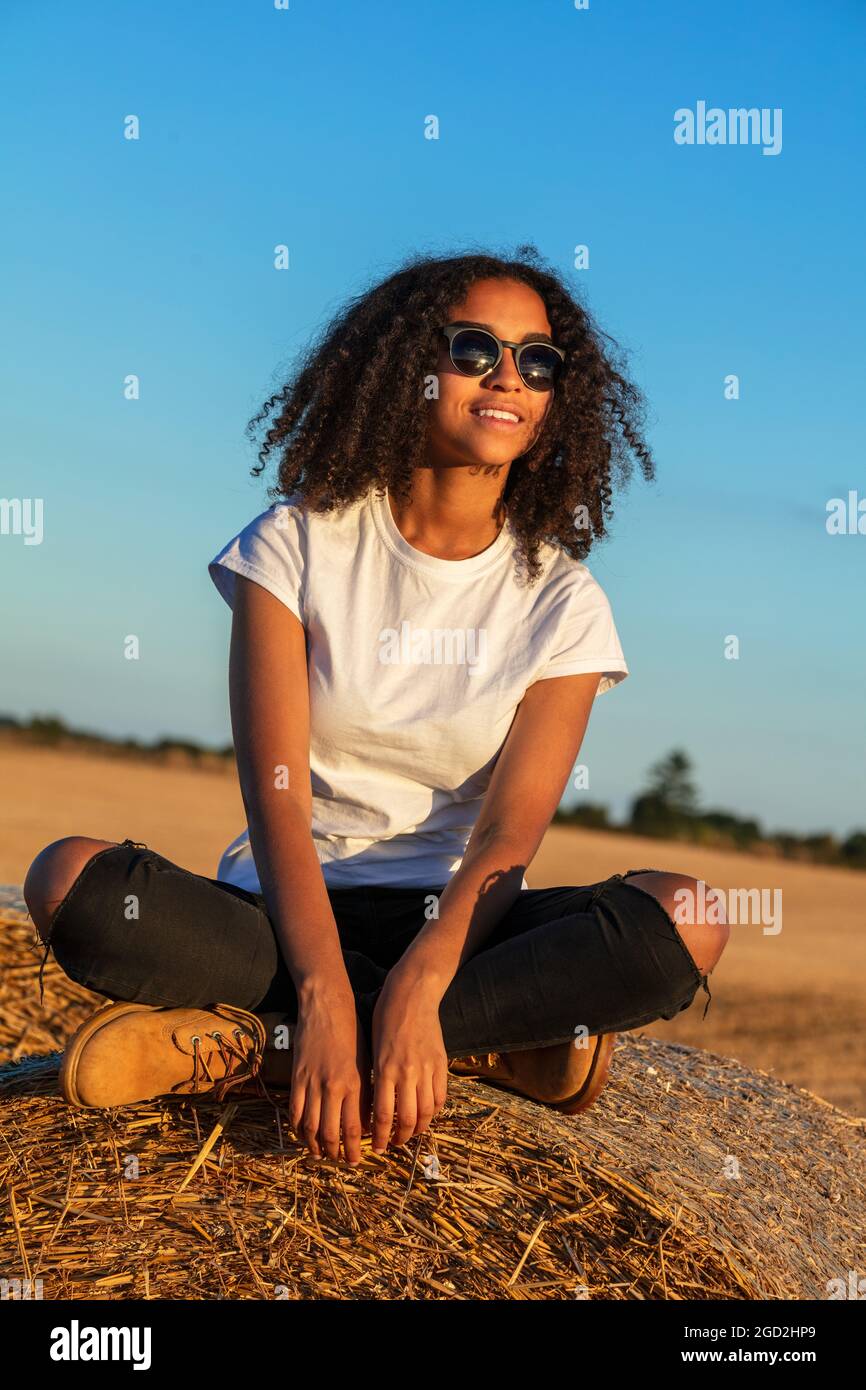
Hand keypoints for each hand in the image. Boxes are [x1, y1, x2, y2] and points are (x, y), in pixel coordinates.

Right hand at [288, 984, 371, 1164]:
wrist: (327, 1007)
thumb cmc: (353, 1032)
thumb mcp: (366, 1063)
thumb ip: (364, 1094)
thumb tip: (365, 1124)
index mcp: (353, 1084)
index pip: (354, 1129)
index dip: (354, 1149)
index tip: (357, 1159)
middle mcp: (332, 1088)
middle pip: (329, 1133)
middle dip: (335, 1152)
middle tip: (340, 1160)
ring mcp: (311, 1083)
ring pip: (309, 1127)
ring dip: (315, 1145)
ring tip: (322, 1154)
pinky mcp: (296, 1077)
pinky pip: (294, 1111)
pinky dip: (297, 1128)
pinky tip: (303, 1135)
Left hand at [370, 968, 448, 1153]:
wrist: (412, 994)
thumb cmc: (385, 1018)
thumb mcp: (374, 1048)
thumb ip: (378, 1078)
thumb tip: (376, 1106)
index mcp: (385, 1070)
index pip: (383, 1116)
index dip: (380, 1136)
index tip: (377, 1146)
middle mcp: (407, 1073)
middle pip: (407, 1120)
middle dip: (399, 1138)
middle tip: (393, 1144)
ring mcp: (427, 1068)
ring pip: (427, 1112)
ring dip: (419, 1129)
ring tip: (411, 1134)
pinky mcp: (441, 1063)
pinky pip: (440, 1096)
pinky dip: (434, 1111)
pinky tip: (426, 1115)